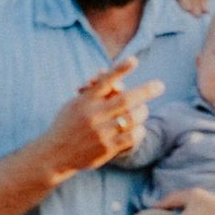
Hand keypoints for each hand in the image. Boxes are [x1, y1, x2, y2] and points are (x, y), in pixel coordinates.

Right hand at [47, 59, 163, 173]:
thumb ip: (94, 93)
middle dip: (146, 91)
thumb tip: (117, 82)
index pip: (104, 82)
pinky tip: (138, 128)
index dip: (120, 70)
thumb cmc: (66, 125)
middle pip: (124, 100)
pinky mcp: (106, 149)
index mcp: (84, 101)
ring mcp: (100, 133)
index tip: (134, 60)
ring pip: (131, 118)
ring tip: (143, 110)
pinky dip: (138, 130)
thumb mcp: (74, 104)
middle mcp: (92, 116)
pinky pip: (131, 137)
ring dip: (142, 112)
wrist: (54, 154)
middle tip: (160, 85)